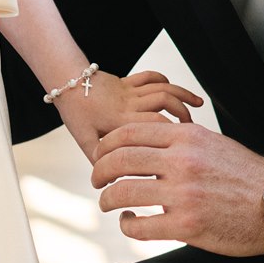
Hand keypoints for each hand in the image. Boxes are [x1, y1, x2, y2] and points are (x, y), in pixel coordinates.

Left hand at [56, 69, 202, 158]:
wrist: (66, 83)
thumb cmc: (75, 114)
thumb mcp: (85, 140)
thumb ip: (100, 160)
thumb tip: (115, 185)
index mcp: (120, 119)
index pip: (154, 123)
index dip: (170, 134)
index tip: (180, 149)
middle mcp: (130, 103)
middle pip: (164, 102)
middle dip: (181, 114)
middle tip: (194, 132)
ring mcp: (132, 91)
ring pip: (162, 88)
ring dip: (181, 97)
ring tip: (197, 108)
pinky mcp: (130, 82)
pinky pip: (152, 77)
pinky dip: (168, 83)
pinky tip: (182, 95)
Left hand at [91, 120, 263, 255]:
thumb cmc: (248, 177)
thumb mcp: (215, 144)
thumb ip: (182, 142)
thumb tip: (151, 144)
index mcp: (187, 137)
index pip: (129, 132)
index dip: (106, 144)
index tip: (101, 154)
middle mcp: (182, 161)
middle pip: (118, 159)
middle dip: (99, 171)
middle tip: (97, 180)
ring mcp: (182, 194)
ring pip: (121, 191)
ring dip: (107, 198)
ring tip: (108, 202)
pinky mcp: (185, 225)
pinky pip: (139, 224)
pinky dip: (126, 223)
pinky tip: (129, 220)